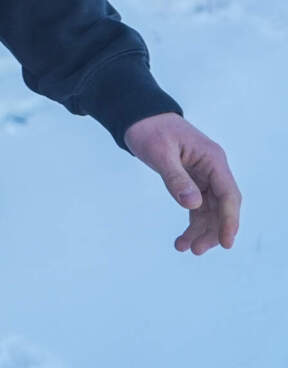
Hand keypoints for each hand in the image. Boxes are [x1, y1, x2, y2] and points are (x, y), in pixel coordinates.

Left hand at [125, 112, 239, 253]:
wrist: (139, 117)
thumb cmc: (150, 130)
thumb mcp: (159, 153)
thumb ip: (176, 178)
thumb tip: (193, 205)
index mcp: (212, 160)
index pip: (228, 194)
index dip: (229, 220)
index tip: (225, 242)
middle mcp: (213, 169)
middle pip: (221, 206)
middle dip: (212, 230)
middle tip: (196, 250)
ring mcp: (204, 176)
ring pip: (210, 210)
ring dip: (200, 230)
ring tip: (184, 248)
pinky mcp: (192, 181)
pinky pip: (198, 206)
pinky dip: (192, 222)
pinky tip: (182, 238)